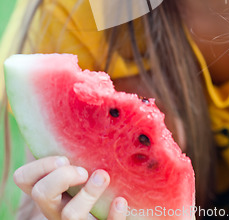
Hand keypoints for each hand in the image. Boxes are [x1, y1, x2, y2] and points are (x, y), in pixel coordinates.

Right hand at [13, 156, 127, 219]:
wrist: (115, 215)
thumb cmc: (100, 181)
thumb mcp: (85, 165)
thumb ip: (82, 148)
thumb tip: (94, 102)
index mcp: (52, 191)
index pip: (25, 179)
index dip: (39, 168)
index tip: (64, 158)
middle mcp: (58, 209)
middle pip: (40, 195)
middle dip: (59, 178)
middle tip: (82, 170)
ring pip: (69, 216)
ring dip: (87, 194)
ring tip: (104, 176)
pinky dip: (112, 216)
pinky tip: (121, 200)